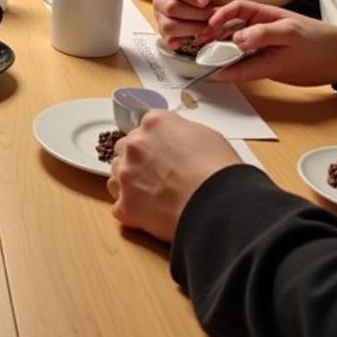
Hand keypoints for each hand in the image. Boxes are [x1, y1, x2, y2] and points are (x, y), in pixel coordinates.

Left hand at [107, 111, 240, 241]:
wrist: (220, 206)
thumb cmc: (219, 173)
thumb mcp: (205, 136)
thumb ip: (180, 132)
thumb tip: (175, 141)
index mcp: (154, 123)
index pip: (143, 128)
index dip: (153, 142)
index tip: (161, 153)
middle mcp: (135, 144)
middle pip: (124, 148)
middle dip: (137, 160)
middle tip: (158, 175)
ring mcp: (126, 174)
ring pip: (116, 174)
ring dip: (130, 182)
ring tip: (153, 195)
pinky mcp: (125, 204)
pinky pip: (119, 205)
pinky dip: (131, 209)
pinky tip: (149, 213)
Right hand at [153, 0, 236, 46]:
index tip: (205, 1)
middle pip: (170, 8)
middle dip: (196, 15)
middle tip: (214, 14)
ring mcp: (162, 12)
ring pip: (168, 26)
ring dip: (192, 29)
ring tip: (208, 24)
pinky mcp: (166, 27)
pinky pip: (168, 39)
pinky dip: (183, 41)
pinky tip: (196, 36)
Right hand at [205, 0, 336, 86]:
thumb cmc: (321, 42)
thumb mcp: (291, 34)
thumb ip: (263, 35)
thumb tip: (236, 40)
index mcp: (264, 15)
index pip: (234, 10)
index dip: (219, 16)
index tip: (208, 26)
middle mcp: (259, 30)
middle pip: (228, 29)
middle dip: (211, 36)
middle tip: (198, 46)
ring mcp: (261, 49)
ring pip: (232, 50)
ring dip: (217, 54)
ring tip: (203, 61)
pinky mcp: (264, 66)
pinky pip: (242, 67)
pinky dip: (229, 71)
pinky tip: (220, 75)